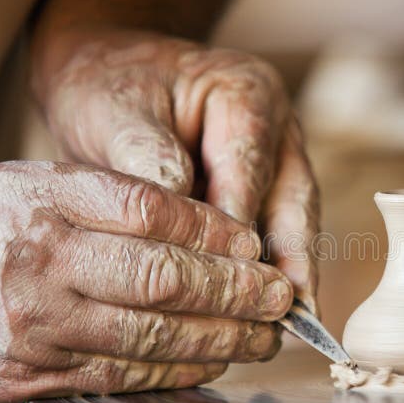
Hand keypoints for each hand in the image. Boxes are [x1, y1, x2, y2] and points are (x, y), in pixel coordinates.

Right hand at [0, 162, 291, 402]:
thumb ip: (112, 198)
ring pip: (154, 333)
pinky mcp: (33, 374)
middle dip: (235, 289)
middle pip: (162, 276)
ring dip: (222, 338)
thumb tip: (211, 227)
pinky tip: (214, 361)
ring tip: (263, 335)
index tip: (253, 243)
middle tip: (277, 294)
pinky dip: (180, 369)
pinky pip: (127, 372)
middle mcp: (40, 258)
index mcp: (43, 197)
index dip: (214, 230)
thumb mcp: (39, 189)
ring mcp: (36, 321)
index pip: (150, 209)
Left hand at [34, 28, 318, 311]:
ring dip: (291, 275)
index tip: (235, 280)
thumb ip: (149, 161)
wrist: (109, 76)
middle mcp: (276, 128)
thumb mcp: (115, 111)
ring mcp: (278, 159)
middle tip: (292, 317)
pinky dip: (269, 272)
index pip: (249, 170)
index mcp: (247, 93)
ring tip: (289, 326)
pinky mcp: (265, 188)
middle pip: (293, 201)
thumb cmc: (111, 86)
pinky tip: (262, 311)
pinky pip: (275, 233)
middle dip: (294, 262)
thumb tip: (187, 229)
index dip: (242, 229)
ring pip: (294, 223)